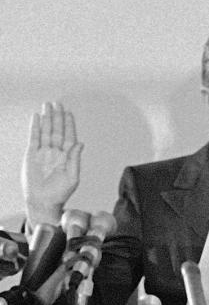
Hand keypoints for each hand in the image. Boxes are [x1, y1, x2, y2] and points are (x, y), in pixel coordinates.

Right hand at [22, 102, 82, 226]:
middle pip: (57, 130)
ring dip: (47, 118)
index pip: (69, 137)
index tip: (69, 113)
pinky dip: (35, 127)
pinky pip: (34, 137)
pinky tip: (37, 117)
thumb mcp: (72, 177)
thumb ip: (75, 159)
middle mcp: (56, 152)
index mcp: (67, 157)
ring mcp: (44, 152)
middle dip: (58, 117)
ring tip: (47, 105)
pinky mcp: (32, 154)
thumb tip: (80, 143)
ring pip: (46, 131)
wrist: (43, 201)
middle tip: (57, 103)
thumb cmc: (60, 193)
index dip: (69, 125)